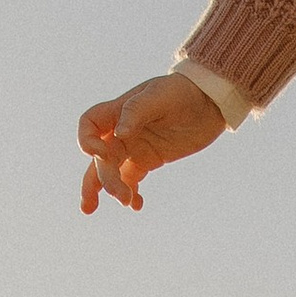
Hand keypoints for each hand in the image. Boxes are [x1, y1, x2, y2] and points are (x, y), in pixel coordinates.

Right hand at [78, 71, 225, 211]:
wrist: (209, 102)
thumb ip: (137, 112)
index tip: (101, 155)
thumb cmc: (183, 92)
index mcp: (118, 111)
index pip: (88, 125)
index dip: (86, 141)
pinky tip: (137, 204)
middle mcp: (121, 131)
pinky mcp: (148, 160)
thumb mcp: (161, 96)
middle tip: (121, 197)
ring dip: (111, 190)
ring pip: (111, 172)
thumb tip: (119, 134)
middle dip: (106, 179)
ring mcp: (134, 147)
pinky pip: (131, 180)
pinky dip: (131, 193)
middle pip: (101, 158)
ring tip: (126, 203)